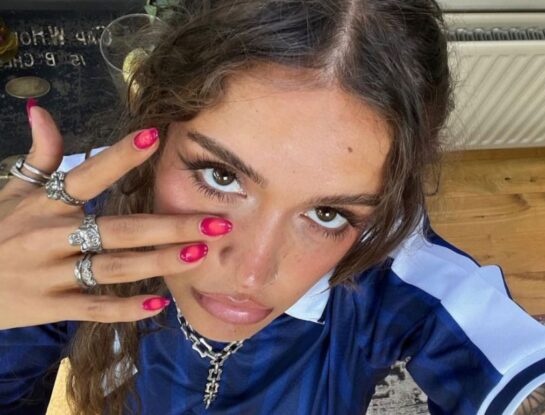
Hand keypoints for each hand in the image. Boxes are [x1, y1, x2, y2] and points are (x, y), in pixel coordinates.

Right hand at [0, 104, 231, 329]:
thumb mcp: (11, 191)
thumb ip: (37, 155)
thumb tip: (42, 111)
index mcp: (44, 203)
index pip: (88, 174)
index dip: (120, 155)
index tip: (156, 136)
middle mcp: (50, 236)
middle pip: (119, 229)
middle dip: (170, 226)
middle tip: (215, 222)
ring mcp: (51, 274)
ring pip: (114, 269)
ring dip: (160, 262)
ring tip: (201, 255)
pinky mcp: (50, 306)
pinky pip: (94, 309)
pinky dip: (126, 309)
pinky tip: (161, 303)